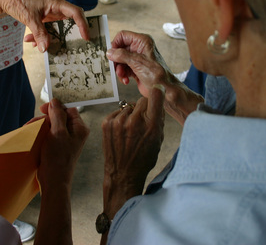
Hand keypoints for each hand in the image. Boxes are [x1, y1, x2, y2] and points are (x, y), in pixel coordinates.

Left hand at [0, 0, 89, 52]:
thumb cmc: (18, 1)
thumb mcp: (29, 18)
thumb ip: (39, 33)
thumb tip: (45, 48)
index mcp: (55, 2)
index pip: (75, 12)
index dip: (82, 24)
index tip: (85, 37)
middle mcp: (55, 6)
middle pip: (69, 21)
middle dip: (68, 34)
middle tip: (71, 45)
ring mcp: (49, 12)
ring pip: (56, 27)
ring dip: (50, 37)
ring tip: (38, 44)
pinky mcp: (42, 16)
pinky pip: (47, 29)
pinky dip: (40, 36)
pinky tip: (30, 40)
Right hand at [38, 99, 89, 190]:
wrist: (53, 181)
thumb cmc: (57, 158)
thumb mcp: (57, 133)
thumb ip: (57, 115)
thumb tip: (55, 101)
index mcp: (79, 128)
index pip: (69, 109)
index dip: (56, 107)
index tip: (43, 108)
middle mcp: (75, 132)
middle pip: (59, 116)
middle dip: (45, 117)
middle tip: (33, 122)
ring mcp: (66, 139)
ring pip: (52, 124)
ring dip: (40, 124)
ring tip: (29, 129)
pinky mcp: (58, 145)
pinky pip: (49, 133)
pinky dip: (40, 132)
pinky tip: (32, 134)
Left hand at [102, 86, 164, 216]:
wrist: (123, 173)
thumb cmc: (143, 158)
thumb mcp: (158, 140)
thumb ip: (159, 119)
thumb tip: (157, 99)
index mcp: (151, 125)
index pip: (156, 95)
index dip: (157, 92)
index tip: (157, 92)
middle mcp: (135, 121)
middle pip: (142, 101)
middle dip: (144, 109)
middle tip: (143, 122)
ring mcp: (119, 121)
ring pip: (129, 107)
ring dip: (131, 115)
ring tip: (131, 131)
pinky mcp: (107, 122)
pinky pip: (118, 112)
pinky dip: (121, 119)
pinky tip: (122, 132)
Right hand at [107, 30, 175, 97]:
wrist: (164, 89)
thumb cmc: (158, 74)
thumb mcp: (138, 62)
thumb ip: (122, 55)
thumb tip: (110, 52)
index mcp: (142, 41)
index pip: (123, 36)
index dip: (115, 44)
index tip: (111, 54)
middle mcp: (139, 48)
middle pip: (120, 50)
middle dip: (117, 60)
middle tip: (116, 68)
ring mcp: (137, 59)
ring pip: (120, 60)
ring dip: (119, 69)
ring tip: (122, 75)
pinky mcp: (136, 68)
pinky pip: (124, 69)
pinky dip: (123, 75)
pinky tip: (126, 80)